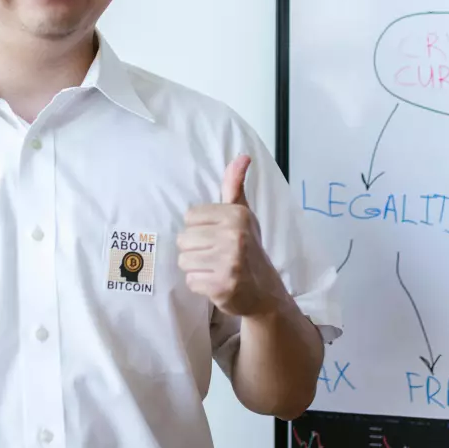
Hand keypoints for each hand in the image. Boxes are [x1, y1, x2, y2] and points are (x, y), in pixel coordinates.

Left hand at [177, 154, 288, 317]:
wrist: (264, 291)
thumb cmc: (248, 248)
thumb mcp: (243, 214)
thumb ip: (234, 185)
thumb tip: (242, 156)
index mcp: (237, 215)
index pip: (190, 217)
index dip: (200, 228)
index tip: (216, 236)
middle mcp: (234, 236)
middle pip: (184, 239)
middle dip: (196, 249)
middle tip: (215, 255)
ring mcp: (229, 263)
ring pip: (184, 260)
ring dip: (196, 267)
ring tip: (215, 268)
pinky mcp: (221, 287)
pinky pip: (191, 281)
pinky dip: (200, 285)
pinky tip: (216, 282)